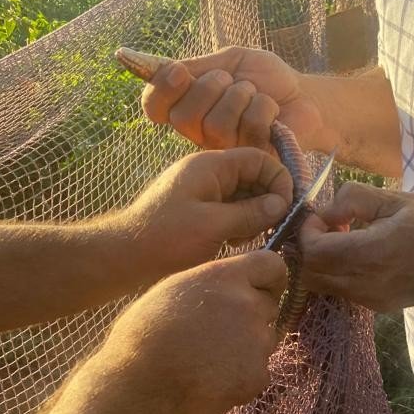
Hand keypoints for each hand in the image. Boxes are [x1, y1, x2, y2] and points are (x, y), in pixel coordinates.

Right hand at [98, 251, 286, 413]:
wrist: (142, 388)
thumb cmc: (144, 337)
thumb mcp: (172, 291)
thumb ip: (211, 284)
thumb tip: (227, 286)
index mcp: (225, 278)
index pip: (272, 265)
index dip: (269, 279)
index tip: (261, 289)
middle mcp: (248, 305)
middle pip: (269, 306)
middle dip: (253, 317)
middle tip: (220, 333)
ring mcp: (257, 342)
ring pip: (265, 340)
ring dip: (248, 347)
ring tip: (210, 360)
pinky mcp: (258, 375)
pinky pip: (259, 371)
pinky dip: (243, 377)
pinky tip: (213, 380)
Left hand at [107, 147, 292, 283]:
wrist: (127, 255)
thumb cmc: (167, 238)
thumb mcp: (214, 226)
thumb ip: (251, 213)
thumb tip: (282, 205)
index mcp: (210, 165)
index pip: (258, 158)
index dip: (278, 179)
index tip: (286, 208)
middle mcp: (207, 172)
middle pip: (253, 176)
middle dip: (267, 200)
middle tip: (272, 228)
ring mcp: (203, 190)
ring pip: (244, 195)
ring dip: (253, 216)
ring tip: (245, 238)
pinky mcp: (199, 209)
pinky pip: (231, 209)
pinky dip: (239, 224)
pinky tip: (233, 241)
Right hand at [140, 47, 323, 152]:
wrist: (306, 97)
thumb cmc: (268, 80)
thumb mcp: (231, 62)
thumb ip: (198, 66)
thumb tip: (159, 66)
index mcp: (190, 107)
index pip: (154, 107)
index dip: (160, 90)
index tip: (179, 71)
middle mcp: (202, 135)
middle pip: (184, 118)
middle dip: (211, 88)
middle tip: (234, 82)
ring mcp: (227, 152)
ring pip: (216, 124)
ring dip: (241, 97)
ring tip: (256, 96)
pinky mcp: (253, 160)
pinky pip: (247, 128)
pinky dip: (263, 108)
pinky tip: (273, 114)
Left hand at [298, 183, 413, 310]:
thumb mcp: (397, 199)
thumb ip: (355, 199)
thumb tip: (326, 211)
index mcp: (370, 254)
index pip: (313, 252)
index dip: (307, 231)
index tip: (323, 215)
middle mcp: (366, 284)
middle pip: (310, 275)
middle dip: (310, 248)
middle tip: (331, 227)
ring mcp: (372, 300)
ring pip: (323, 286)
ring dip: (323, 263)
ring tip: (347, 239)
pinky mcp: (379, 306)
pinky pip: (343, 292)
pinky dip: (339, 274)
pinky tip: (362, 256)